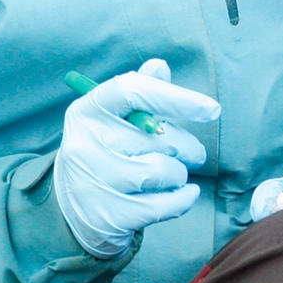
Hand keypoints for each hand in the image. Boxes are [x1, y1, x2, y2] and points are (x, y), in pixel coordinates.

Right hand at [52, 60, 217, 259]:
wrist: (71, 211)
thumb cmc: (106, 154)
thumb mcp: (114, 121)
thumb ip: (141, 94)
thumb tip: (160, 66)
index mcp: (87, 111)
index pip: (133, 91)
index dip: (177, 97)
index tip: (212, 109)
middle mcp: (85, 143)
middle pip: (160, 136)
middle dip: (187, 147)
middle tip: (191, 153)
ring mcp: (95, 181)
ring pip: (166, 170)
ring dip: (180, 174)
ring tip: (170, 176)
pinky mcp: (109, 216)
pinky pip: (168, 203)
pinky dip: (184, 199)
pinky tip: (183, 194)